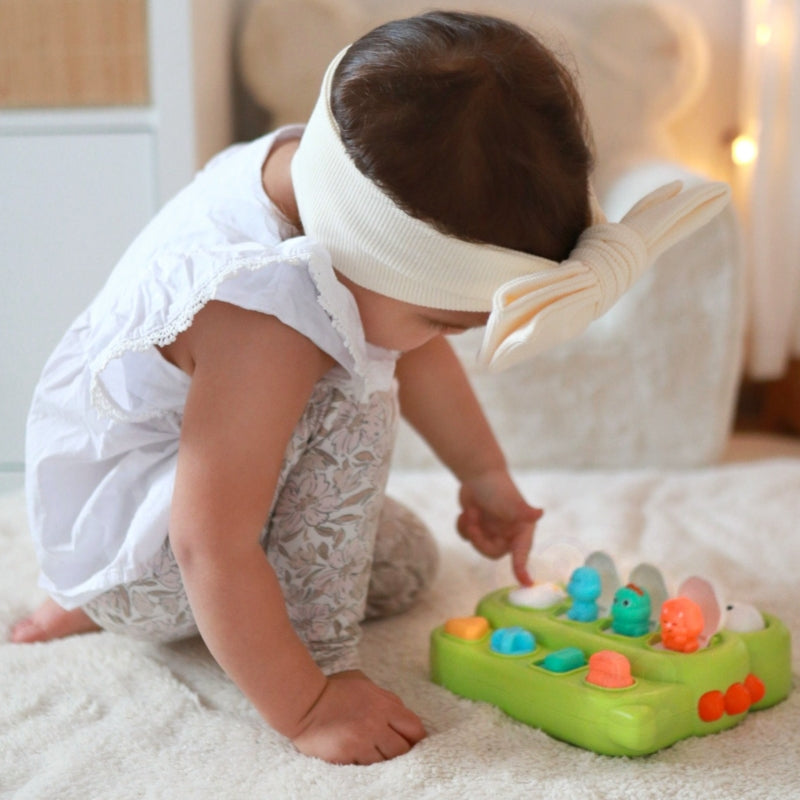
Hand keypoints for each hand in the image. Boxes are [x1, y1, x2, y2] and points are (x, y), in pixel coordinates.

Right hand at [291, 670, 426, 763]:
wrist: (303, 701)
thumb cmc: (332, 689)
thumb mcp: (364, 682)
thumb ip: (385, 697)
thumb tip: (400, 712)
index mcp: (383, 704)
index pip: (415, 728)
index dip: (414, 737)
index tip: (408, 740)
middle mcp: (376, 723)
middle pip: (403, 749)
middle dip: (400, 751)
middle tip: (389, 749)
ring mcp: (362, 741)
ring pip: (386, 761)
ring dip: (381, 759)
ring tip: (371, 751)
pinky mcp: (347, 755)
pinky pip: (365, 767)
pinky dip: (364, 764)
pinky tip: (357, 754)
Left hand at [457, 469, 542, 584]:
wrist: (477, 472)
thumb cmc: (497, 486)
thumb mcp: (510, 501)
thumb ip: (523, 511)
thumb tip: (540, 512)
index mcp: (521, 528)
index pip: (521, 553)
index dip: (522, 569)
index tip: (526, 583)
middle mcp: (508, 532)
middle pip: (493, 552)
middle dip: (480, 540)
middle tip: (473, 524)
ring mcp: (492, 530)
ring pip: (478, 545)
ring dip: (471, 530)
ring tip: (470, 512)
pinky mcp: (477, 525)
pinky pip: (467, 537)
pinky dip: (463, 526)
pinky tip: (465, 512)